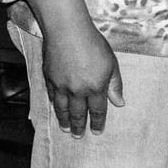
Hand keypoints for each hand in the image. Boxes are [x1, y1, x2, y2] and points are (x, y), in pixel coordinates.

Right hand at [39, 18, 121, 135]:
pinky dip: (54, 105)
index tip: (97, 131)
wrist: (67, 31)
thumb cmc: (93, 44)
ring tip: (66, 129)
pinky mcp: (48, 78)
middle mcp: (77, 90)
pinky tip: (56, 109)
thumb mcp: (112, 64)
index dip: (98, 122)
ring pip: (62, 108)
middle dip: (79, 126)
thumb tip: (119, 103)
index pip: (98, 110)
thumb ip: (114, 85)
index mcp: (96, 87)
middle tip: (78, 136)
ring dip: (64, 120)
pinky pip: (51, 96)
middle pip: (78, 113)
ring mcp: (61, 85)